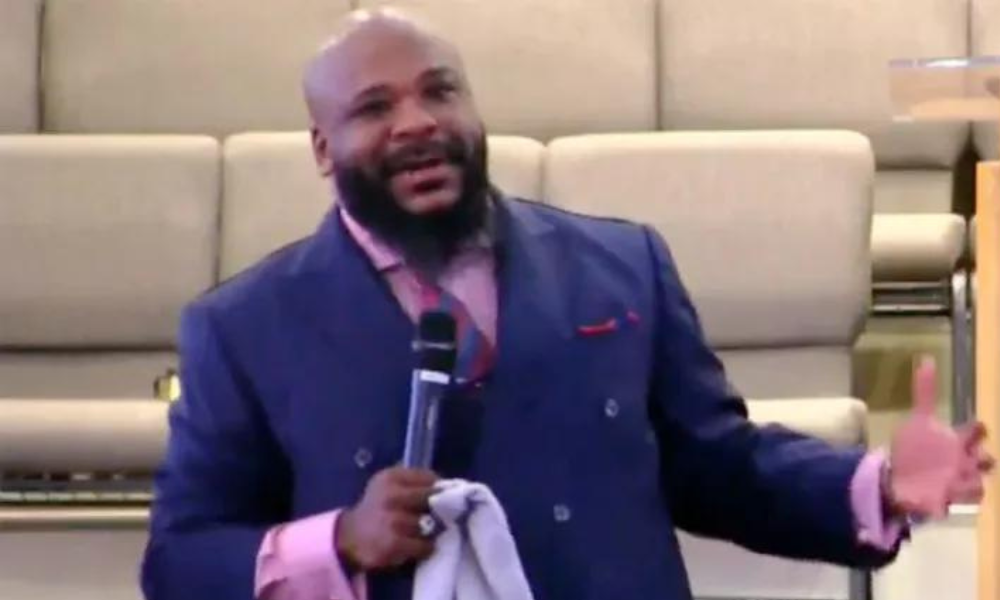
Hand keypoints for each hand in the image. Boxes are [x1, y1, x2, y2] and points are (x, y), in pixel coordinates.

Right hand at [335, 467, 438, 570]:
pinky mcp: (394, 544)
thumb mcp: (388, 484)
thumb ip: (413, 481)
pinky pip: (424, 545)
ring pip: (430, 524)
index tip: (442, 496)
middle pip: (431, 499)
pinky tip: (418, 546)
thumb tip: (447, 485)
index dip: (440, 488)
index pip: (429, 478)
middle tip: (440, 515)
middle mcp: (391, 496)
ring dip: (432, 530)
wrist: (349, 537)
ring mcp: (393, 520)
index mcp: (391, 477)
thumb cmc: (376, 508)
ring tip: (425, 532)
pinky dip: (426, 547)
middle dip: (438, 508)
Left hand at [886, 356, 994, 518]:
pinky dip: (960, 496)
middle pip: (988, 459)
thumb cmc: (915, 448)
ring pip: (980, 482)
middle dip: (983, 458)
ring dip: (971, 480)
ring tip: (954, 479)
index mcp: (958, 440)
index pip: (978, 430)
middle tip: (970, 457)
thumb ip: (925, 393)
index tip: (970, 430)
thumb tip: (927, 359)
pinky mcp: (951, 499)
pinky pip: (968, 500)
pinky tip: (945, 494)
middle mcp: (964, 460)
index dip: (977, 429)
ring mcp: (960, 481)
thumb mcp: (919, 421)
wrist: (899, 478)